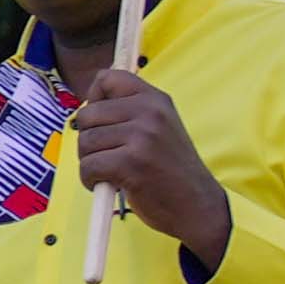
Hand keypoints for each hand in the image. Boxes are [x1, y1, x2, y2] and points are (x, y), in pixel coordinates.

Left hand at [66, 69, 231, 271]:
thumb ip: (130, 111)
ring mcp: (141, 136)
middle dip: (89, 139)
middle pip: (87, 114)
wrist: (198, 205)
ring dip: (90, 162)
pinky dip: (91, 179)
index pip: (108, 78)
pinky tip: (110, 184)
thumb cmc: (171, 171)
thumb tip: (89, 102)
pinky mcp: (131, 163)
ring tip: (112, 172)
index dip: (93, 98)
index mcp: (155, 99)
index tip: (99, 119)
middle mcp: (149, 112)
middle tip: (106, 155)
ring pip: (85, 142)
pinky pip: (89, 165)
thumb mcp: (160, 128)